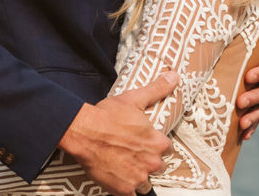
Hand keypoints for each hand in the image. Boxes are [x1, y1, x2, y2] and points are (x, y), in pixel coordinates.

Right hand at [58, 71, 177, 195]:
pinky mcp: (123, 189)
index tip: (144, 142)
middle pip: (157, 167)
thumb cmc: (108, 115)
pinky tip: (118, 177)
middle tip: (131, 153)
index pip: (167, 149)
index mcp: (157, 142)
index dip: (156, 145)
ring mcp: (138, 178)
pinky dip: (126, 188)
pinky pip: (132, 195)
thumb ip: (157, 89)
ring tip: (124, 166)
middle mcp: (152, 163)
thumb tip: (175, 76)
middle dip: (147, 162)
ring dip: (138, 176)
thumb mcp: (134, 99)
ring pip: (146, 183)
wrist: (83, 132)